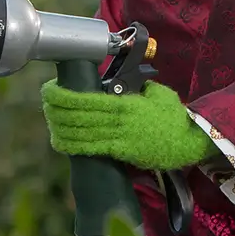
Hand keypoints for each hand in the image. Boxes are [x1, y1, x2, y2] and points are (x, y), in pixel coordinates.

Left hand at [40, 81, 217, 171]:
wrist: (189, 140)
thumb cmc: (173, 115)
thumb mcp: (157, 93)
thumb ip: (137, 87)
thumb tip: (122, 82)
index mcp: (125, 102)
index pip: (87, 98)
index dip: (64, 95)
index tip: (51, 89)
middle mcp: (119, 120)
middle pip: (79, 114)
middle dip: (57, 108)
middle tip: (45, 101)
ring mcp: (120, 138)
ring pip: (81, 133)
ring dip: (61, 128)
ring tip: (50, 121)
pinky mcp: (122, 153)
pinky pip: (92, 149)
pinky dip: (73, 146)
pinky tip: (60, 142)